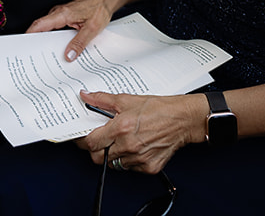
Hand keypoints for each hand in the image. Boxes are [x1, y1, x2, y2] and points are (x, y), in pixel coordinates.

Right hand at [27, 0, 115, 60]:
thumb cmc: (99, 9)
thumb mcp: (92, 29)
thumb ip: (79, 43)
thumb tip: (68, 55)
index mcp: (62, 14)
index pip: (40, 24)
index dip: (29, 34)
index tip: (23, 45)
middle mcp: (59, 12)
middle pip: (41, 27)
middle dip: (36, 41)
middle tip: (34, 55)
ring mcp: (61, 13)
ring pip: (48, 27)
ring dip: (46, 39)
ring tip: (46, 54)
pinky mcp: (65, 16)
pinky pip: (55, 26)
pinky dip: (53, 36)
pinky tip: (58, 46)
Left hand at [76, 91, 199, 174]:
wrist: (183, 119)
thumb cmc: (158, 109)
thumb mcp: (127, 99)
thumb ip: (102, 100)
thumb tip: (86, 96)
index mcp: (120, 128)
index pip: (91, 142)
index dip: (83, 140)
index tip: (82, 137)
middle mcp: (128, 146)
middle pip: (99, 157)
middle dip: (96, 150)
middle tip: (100, 140)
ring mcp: (139, 159)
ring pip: (114, 164)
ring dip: (113, 155)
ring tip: (120, 141)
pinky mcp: (149, 167)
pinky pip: (130, 168)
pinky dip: (128, 160)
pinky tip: (134, 147)